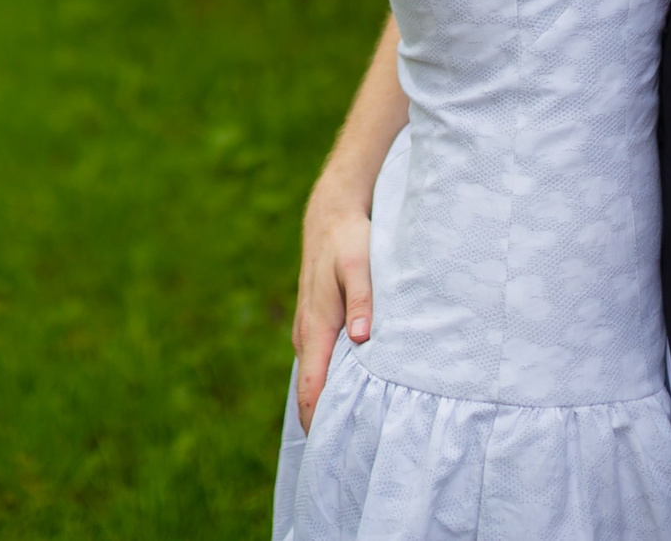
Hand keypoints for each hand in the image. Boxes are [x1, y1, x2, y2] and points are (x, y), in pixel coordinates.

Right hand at [293, 186, 374, 429]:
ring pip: (315, 377)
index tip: (332, 451)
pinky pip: (319, 363)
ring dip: (328, 401)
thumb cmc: (350, 241)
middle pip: (311, 390)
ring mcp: (308, 330)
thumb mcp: (361, 265)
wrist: (331, 215)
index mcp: (316, 327)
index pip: (312, 387)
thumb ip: (364, 302)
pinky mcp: (316, 325)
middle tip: (349, 455)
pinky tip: (351, 393)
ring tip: (353, 434)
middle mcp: (306, 334)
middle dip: (325, 421)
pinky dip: (330, 380)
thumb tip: (363, 339)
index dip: (318, 421)